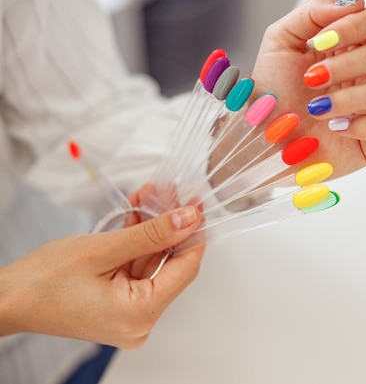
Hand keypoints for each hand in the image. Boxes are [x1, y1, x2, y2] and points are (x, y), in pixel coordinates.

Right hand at [0, 205, 203, 348]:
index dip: (193, 234)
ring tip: (151, 194)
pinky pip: (136, 268)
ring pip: (153, 262)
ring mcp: (130, 313)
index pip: (186, 269)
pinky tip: (138, 213)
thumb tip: (189, 219)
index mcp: (140, 315)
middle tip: (172, 193)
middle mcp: (140, 321)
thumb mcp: (103, 249)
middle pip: (170, 264)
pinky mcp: (119, 304)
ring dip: (152, 228)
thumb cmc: (43, 281)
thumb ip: (152, 234)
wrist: (6, 299)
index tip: (197, 206)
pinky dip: (137, 242)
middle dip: (169, 225)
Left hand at [251, 0, 365, 178]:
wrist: (261, 141)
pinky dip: (362, 126)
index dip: (356, 25)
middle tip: (313, 78)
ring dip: (350, 97)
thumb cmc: (272, 96)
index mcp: (350, 48)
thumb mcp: (280, 43)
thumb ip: (312, 13)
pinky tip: (335, 127)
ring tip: (316, 109)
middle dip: (350, 63)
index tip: (322, 42)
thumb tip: (353, 4)